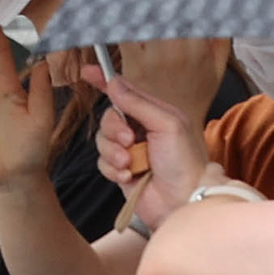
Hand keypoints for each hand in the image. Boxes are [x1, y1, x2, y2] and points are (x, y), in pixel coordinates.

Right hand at [96, 64, 212, 226]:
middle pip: (109, 117)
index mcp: (155, 114)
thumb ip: (138, 103)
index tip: (87, 72)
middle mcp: (141, 131)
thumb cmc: (185, 164)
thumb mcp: (167, 124)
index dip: (105, 81)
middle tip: (128, 140)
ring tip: (130, 163)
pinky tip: (128, 176)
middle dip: (114, 128)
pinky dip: (113, 169)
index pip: (126, 91)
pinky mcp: (121, 171)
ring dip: (113, 152)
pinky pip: (102, 163)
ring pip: (102, 140)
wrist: (183, 202)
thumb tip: (114, 82)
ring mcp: (130, 152)